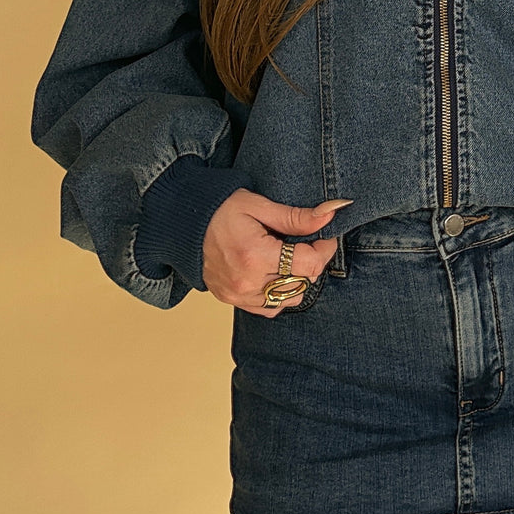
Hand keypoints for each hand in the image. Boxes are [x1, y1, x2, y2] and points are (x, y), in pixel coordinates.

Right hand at [201, 191, 351, 315]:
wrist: (184, 224)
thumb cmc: (219, 210)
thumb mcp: (258, 205)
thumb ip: (295, 216)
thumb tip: (329, 215)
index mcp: (255, 255)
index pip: (309, 264)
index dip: (323, 250)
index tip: (324, 238)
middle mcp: (247, 281)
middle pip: (302, 283)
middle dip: (310, 263)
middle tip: (304, 244)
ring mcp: (238, 295)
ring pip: (288, 299)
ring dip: (296, 280)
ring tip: (287, 258)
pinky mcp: (232, 300)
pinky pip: (268, 308)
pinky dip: (278, 294)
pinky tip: (274, 274)